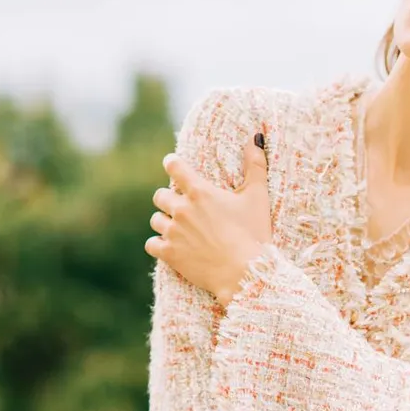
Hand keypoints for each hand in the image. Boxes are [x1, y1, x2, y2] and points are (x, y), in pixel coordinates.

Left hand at [145, 136, 272, 306]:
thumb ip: (255, 165)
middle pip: (160, 196)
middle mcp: (182, 209)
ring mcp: (173, 232)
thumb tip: (256, 137)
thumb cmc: (254, 234)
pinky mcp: (169, 254)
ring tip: (179, 229)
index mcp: (200, 192)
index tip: (173, 164)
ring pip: (156, 220)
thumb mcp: (257, 197)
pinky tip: (170, 246)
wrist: (245, 273)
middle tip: (183, 206)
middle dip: (169, 199)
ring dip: (165, 222)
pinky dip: (159, 244)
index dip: (172, 164)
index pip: (175, 167)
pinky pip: (151, 243)